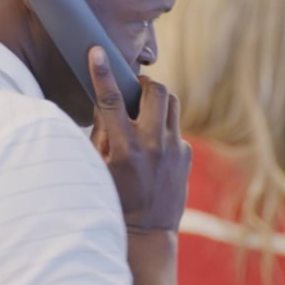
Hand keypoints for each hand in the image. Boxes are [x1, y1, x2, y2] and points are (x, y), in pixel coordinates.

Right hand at [87, 46, 190, 231]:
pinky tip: (152, 145)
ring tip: (144, 110)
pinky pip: (175, 127)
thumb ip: (102, 133)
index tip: (97, 51)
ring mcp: (174, 149)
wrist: (147, 232)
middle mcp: (153, 145)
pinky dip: (162, 127)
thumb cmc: (115, 199)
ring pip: (171, 102)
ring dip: (156, 99)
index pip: (111, 101)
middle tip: (133, 88)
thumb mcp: (99, 167)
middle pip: (155, 90)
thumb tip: (105, 104)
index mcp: (125, 149)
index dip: (103, 72)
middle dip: (143, 83)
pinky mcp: (186, 154)